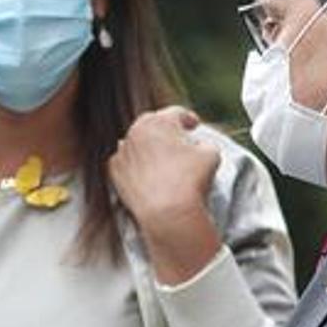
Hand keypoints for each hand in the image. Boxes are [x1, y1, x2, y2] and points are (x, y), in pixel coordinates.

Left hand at [109, 106, 223, 284]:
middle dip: (166, 132)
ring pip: (137, 144)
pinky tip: (148, 175)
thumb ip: (204, 143)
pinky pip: (128, 163)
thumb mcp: (211, 153)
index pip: (176, 114)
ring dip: (150, 148)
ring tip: (164, 161)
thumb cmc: (190, 180)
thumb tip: (198, 146)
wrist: (166, 212)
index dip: (188, 119)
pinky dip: (137, 166)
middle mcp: (135, 132)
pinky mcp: (114, 172)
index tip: (193, 125)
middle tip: (178, 142)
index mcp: (158, 121)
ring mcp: (122, 152)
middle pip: (153, 126)